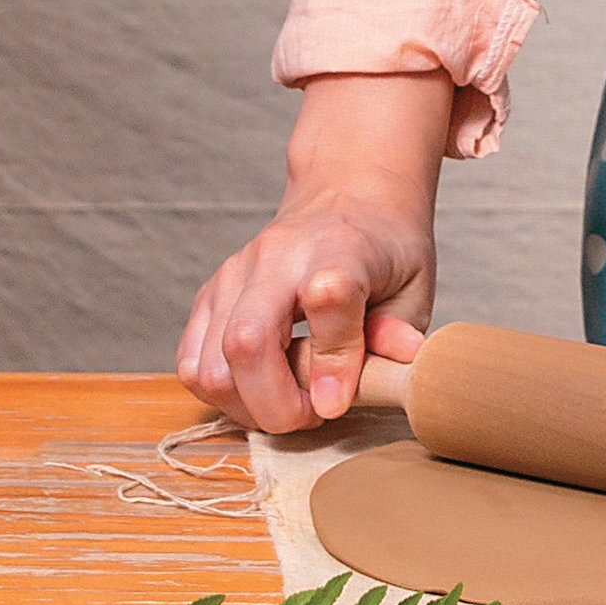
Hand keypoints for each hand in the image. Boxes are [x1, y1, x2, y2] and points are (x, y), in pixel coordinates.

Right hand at [172, 73, 452, 433]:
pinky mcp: (210, 293)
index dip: (333, 361)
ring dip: (246, 406)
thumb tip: (383, 381)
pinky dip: (220, 392)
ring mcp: (233, 273)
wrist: (346, 192)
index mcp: (339, 249)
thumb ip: (395, 336)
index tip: (337, 403)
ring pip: (209, 364)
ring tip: (287, 401)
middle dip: (276, 405)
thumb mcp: (413, 287)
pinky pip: (191, 361)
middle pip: (246, 342)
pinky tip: (257, 389)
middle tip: (314, 412)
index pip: (327, 299)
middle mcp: (276, 257)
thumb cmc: (385, 248)